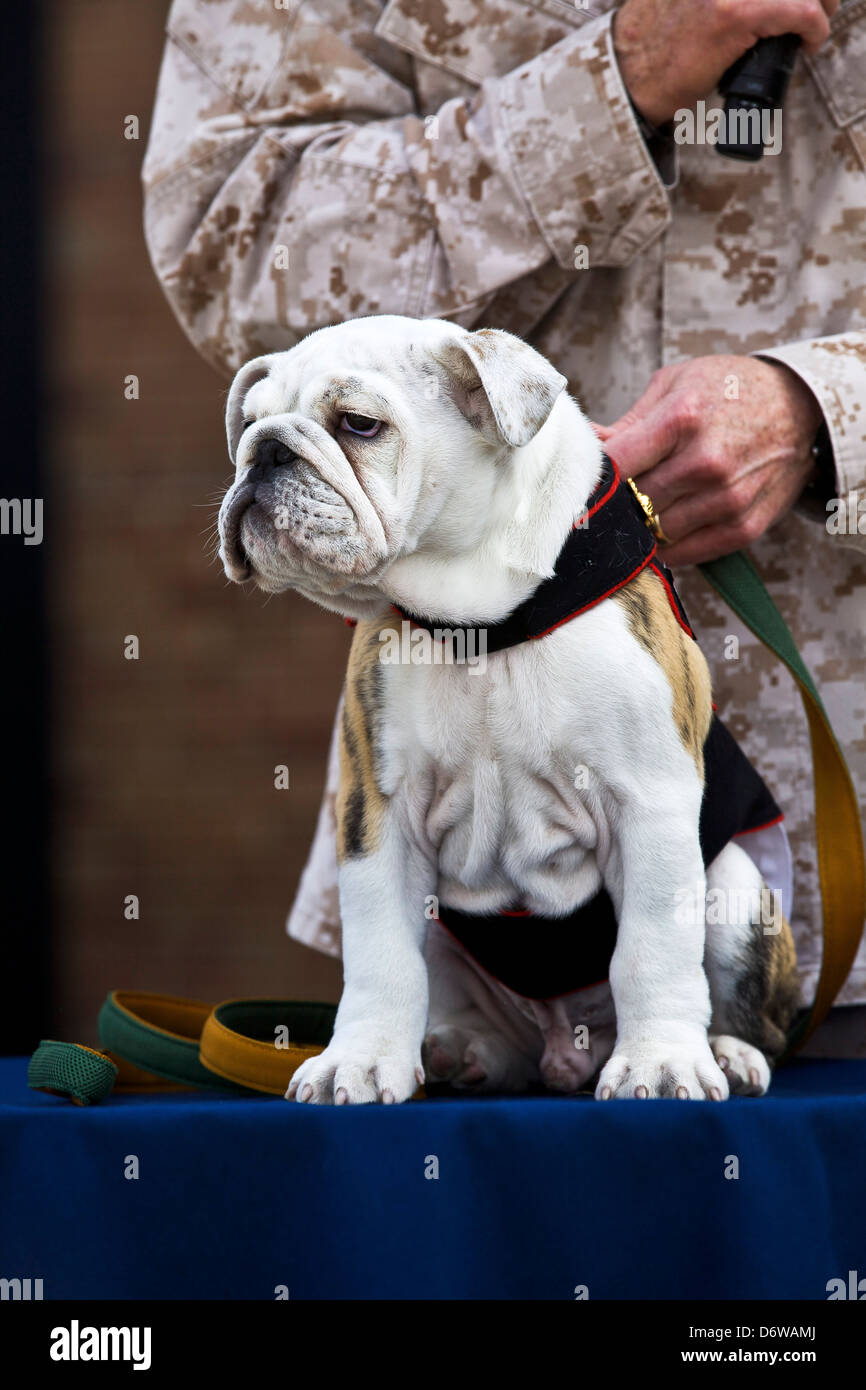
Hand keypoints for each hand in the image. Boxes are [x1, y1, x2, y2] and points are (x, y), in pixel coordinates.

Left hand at [594, 355, 823, 566]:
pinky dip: (668, 546)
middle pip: (631, 503)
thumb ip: (626, 424)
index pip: (615, 467)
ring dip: (642, 525)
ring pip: (654, 532)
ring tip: (644, 507)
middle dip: (616, 502)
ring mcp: (727, 499)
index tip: (586, 481)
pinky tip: (665, 526)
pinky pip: (685, 554)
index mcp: (683, 418)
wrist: (801, 406)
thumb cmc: (729, 391)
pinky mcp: (743, 527)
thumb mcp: (675, 386)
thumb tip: (583, 447)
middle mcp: (706, 462)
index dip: (593, 477)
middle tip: (614, 495)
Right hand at [613, 0, 837, 126]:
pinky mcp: (738, 13)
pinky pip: (801, 11)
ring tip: (817, 21)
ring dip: (819, 3)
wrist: (628, 77)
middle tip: (819, 4)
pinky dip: (814, 26)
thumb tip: (753, 2)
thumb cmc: (653, 45)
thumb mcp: (685, 0)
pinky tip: (810, 39)